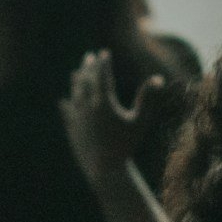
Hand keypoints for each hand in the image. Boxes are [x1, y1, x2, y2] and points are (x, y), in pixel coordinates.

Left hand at [60, 51, 167, 186]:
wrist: (104, 169)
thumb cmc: (126, 145)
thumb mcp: (140, 121)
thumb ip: (148, 99)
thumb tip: (158, 78)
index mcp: (103, 103)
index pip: (102, 76)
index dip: (103, 63)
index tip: (104, 53)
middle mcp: (87, 107)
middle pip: (86, 81)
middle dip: (88, 67)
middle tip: (89, 57)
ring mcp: (77, 118)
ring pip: (75, 94)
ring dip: (76, 82)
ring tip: (76, 73)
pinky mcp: (72, 130)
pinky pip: (67, 114)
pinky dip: (66, 106)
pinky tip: (63, 102)